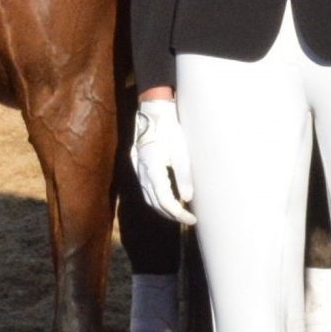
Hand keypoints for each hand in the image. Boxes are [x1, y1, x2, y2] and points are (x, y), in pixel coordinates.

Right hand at [128, 92, 196, 225]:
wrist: (153, 112)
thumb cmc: (169, 129)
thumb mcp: (181, 151)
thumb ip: (183, 175)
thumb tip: (187, 198)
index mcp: (153, 169)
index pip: (165, 201)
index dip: (178, 213)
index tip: (192, 219)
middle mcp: (142, 172)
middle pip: (154, 203)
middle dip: (171, 214)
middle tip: (187, 219)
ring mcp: (138, 169)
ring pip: (148, 198)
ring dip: (162, 209)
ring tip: (178, 213)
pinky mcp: (139, 166)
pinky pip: (145, 189)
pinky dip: (156, 199)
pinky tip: (166, 199)